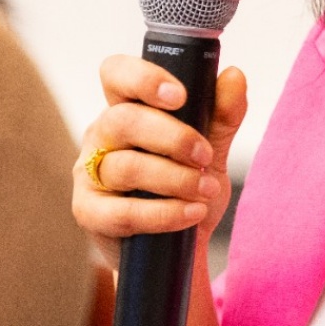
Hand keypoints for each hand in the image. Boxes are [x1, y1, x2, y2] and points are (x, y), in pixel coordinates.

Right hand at [75, 58, 248, 266]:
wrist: (178, 251)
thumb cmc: (187, 191)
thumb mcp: (211, 153)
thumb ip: (222, 117)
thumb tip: (235, 76)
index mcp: (126, 109)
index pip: (116, 74)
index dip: (142, 78)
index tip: (179, 95)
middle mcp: (101, 137)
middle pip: (123, 120)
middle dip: (172, 137)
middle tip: (205, 155)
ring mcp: (89, 175)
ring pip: (125, 167)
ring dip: (174, 179)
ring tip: (206, 190)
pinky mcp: (89, 213)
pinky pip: (123, 212)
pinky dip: (164, 213)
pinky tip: (191, 213)